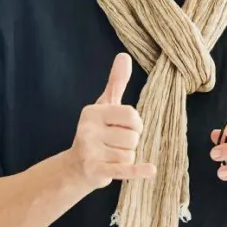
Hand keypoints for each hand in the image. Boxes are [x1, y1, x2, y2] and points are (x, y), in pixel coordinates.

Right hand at [69, 53, 155, 191]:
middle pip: (133, 137)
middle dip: (130, 142)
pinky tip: (151, 170)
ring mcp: (90, 151)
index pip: (132, 115)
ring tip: (110, 156)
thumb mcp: (104, 106)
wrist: (75, 168)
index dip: (135, 124)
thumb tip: (124, 55)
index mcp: (93, 112)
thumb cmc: (96, 132)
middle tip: (114, 144)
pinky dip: (137, 171)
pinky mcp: (96, 171)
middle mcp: (88, 130)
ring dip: (125, 158)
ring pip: (130, 154)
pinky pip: (123, 169)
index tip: (124, 128)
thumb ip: (116, 83)